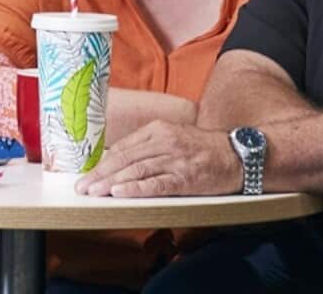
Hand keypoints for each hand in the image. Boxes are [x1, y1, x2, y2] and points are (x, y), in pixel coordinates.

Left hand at [74, 120, 238, 196]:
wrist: (239, 153)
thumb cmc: (203, 148)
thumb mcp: (173, 137)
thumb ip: (149, 146)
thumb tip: (120, 161)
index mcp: (157, 130)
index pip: (123, 147)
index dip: (102, 162)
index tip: (86, 174)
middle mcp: (164, 142)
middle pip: (125, 159)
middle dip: (101, 174)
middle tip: (83, 187)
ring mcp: (175, 160)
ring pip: (136, 170)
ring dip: (112, 182)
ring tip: (94, 192)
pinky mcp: (186, 178)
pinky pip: (157, 184)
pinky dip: (136, 188)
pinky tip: (121, 192)